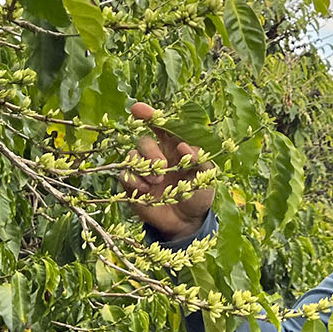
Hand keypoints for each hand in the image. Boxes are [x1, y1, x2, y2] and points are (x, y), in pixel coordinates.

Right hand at [122, 101, 214, 240]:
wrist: (187, 222)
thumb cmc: (199, 195)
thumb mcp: (207, 177)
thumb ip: (199, 159)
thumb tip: (184, 146)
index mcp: (175, 147)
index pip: (161, 126)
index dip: (149, 115)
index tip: (137, 109)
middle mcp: (157, 155)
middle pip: (144, 141)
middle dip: (150, 151)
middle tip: (162, 166)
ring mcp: (143, 171)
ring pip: (132, 157)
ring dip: (143, 167)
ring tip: (157, 182)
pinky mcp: (134, 186)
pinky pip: (125, 175)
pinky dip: (133, 180)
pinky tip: (146, 190)